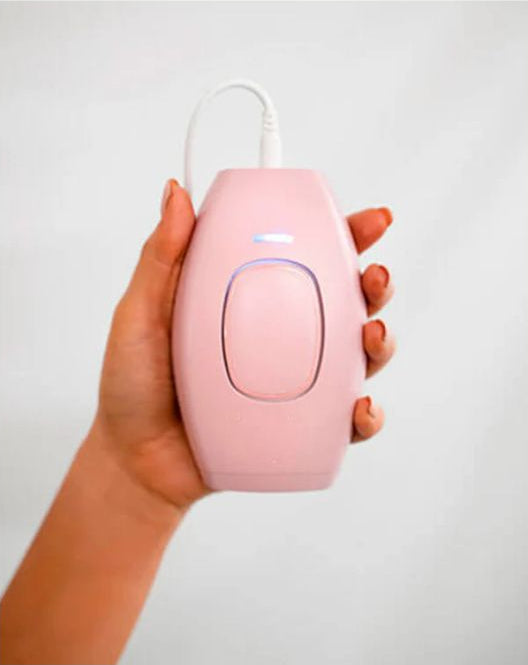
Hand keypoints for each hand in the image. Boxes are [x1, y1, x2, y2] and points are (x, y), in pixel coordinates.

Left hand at [93, 180, 394, 511]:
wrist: (135, 458)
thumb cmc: (134, 384)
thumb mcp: (141, 312)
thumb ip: (161, 256)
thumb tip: (176, 193)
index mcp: (247, 299)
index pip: (302, 258)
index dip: (341, 236)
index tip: (370, 223)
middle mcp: (278, 337)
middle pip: (343, 303)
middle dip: (374, 286)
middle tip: (375, 278)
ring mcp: (292, 382)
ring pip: (355, 358)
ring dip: (380, 342)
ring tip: (372, 336)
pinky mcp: (297, 427)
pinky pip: (342, 421)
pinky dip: (365, 416)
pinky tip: (360, 408)